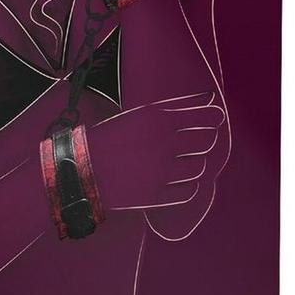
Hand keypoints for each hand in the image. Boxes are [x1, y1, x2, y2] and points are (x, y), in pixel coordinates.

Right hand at [90, 91, 224, 209]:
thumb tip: (210, 97)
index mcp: (160, 118)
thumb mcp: (141, 115)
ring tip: (175, 161)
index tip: (211, 119)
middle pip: (207, 140)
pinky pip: (189, 191)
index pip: (211, 117)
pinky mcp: (157, 196)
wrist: (80, 169)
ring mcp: (162, 171)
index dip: (214, 118)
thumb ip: (177, 106)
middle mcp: (165, 143)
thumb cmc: (112, 137)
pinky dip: (184, 186)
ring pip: (200, 167)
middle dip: (202, 139)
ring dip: (192, 164)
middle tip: (190, 141)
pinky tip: (171, 180)